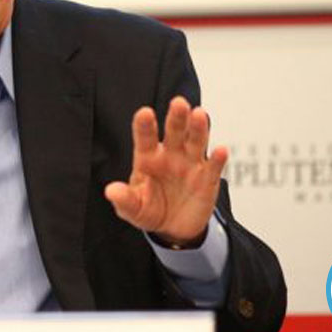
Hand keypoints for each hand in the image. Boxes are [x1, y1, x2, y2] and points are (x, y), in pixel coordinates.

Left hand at [104, 96, 227, 245]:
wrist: (173, 228)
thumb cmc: (150, 210)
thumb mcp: (133, 208)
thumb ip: (124, 199)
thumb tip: (111, 191)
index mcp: (148, 157)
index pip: (145, 137)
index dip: (145, 125)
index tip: (144, 113)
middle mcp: (170, 155)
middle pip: (174, 131)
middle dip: (176, 117)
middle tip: (178, 103)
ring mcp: (190, 164)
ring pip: (195, 141)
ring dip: (198, 128)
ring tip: (199, 115)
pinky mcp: (208, 178)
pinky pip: (213, 166)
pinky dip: (217, 158)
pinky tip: (220, 150)